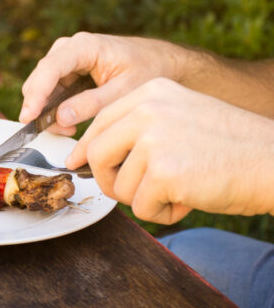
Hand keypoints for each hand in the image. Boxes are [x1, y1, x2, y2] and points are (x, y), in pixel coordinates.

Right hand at [19, 33, 191, 133]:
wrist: (162, 62)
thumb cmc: (148, 70)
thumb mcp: (125, 90)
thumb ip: (92, 103)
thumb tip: (60, 118)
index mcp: (84, 46)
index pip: (50, 68)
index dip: (36, 94)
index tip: (29, 117)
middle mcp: (69, 48)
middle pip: (40, 78)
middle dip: (42, 107)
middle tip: (60, 132)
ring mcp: (66, 59)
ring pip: (42, 87)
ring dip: (48, 111)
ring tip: (69, 130)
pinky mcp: (68, 71)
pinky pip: (52, 91)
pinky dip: (55, 109)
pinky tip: (69, 123)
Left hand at [65, 78, 273, 223]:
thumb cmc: (230, 146)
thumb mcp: (180, 116)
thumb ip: (138, 127)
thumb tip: (86, 154)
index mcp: (151, 93)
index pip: (100, 122)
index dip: (86, 148)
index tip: (78, 164)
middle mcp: (147, 110)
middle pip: (96, 153)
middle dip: (108, 180)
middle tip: (132, 192)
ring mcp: (154, 139)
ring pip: (118, 185)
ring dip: (143, 200)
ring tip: (177, 192)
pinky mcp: (165, 172)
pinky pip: (141, 207)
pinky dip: (161, 214)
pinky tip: (187, 202)